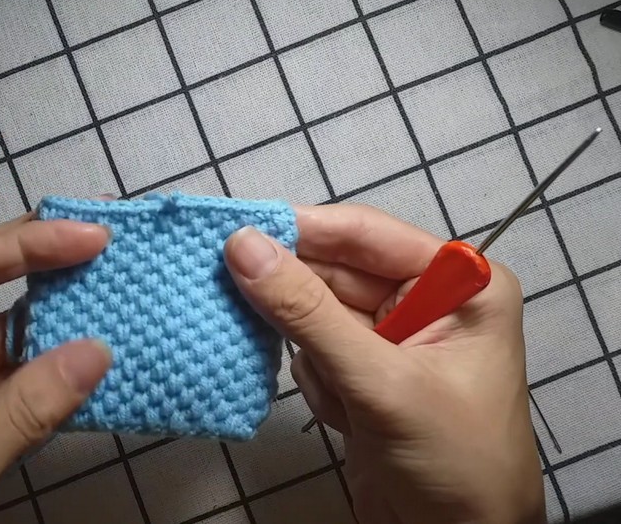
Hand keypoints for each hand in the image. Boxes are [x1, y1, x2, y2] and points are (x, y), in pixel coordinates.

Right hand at [224, 204, 544, 523]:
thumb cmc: (456, 463)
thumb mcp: (381, 382)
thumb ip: (307, 313)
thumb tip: (245, 248)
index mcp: (459, 284)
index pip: (366, 235)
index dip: (301, 228)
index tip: (236, 227)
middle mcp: (427, 301)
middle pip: (334, 271)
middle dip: (295, 294)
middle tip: (230, 287)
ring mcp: (392, 340)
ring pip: (314, 313)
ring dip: (307, 349)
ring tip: (334, 388)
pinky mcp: (364, 374)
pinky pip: (312, 352)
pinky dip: (314, 380)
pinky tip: (343, 414)